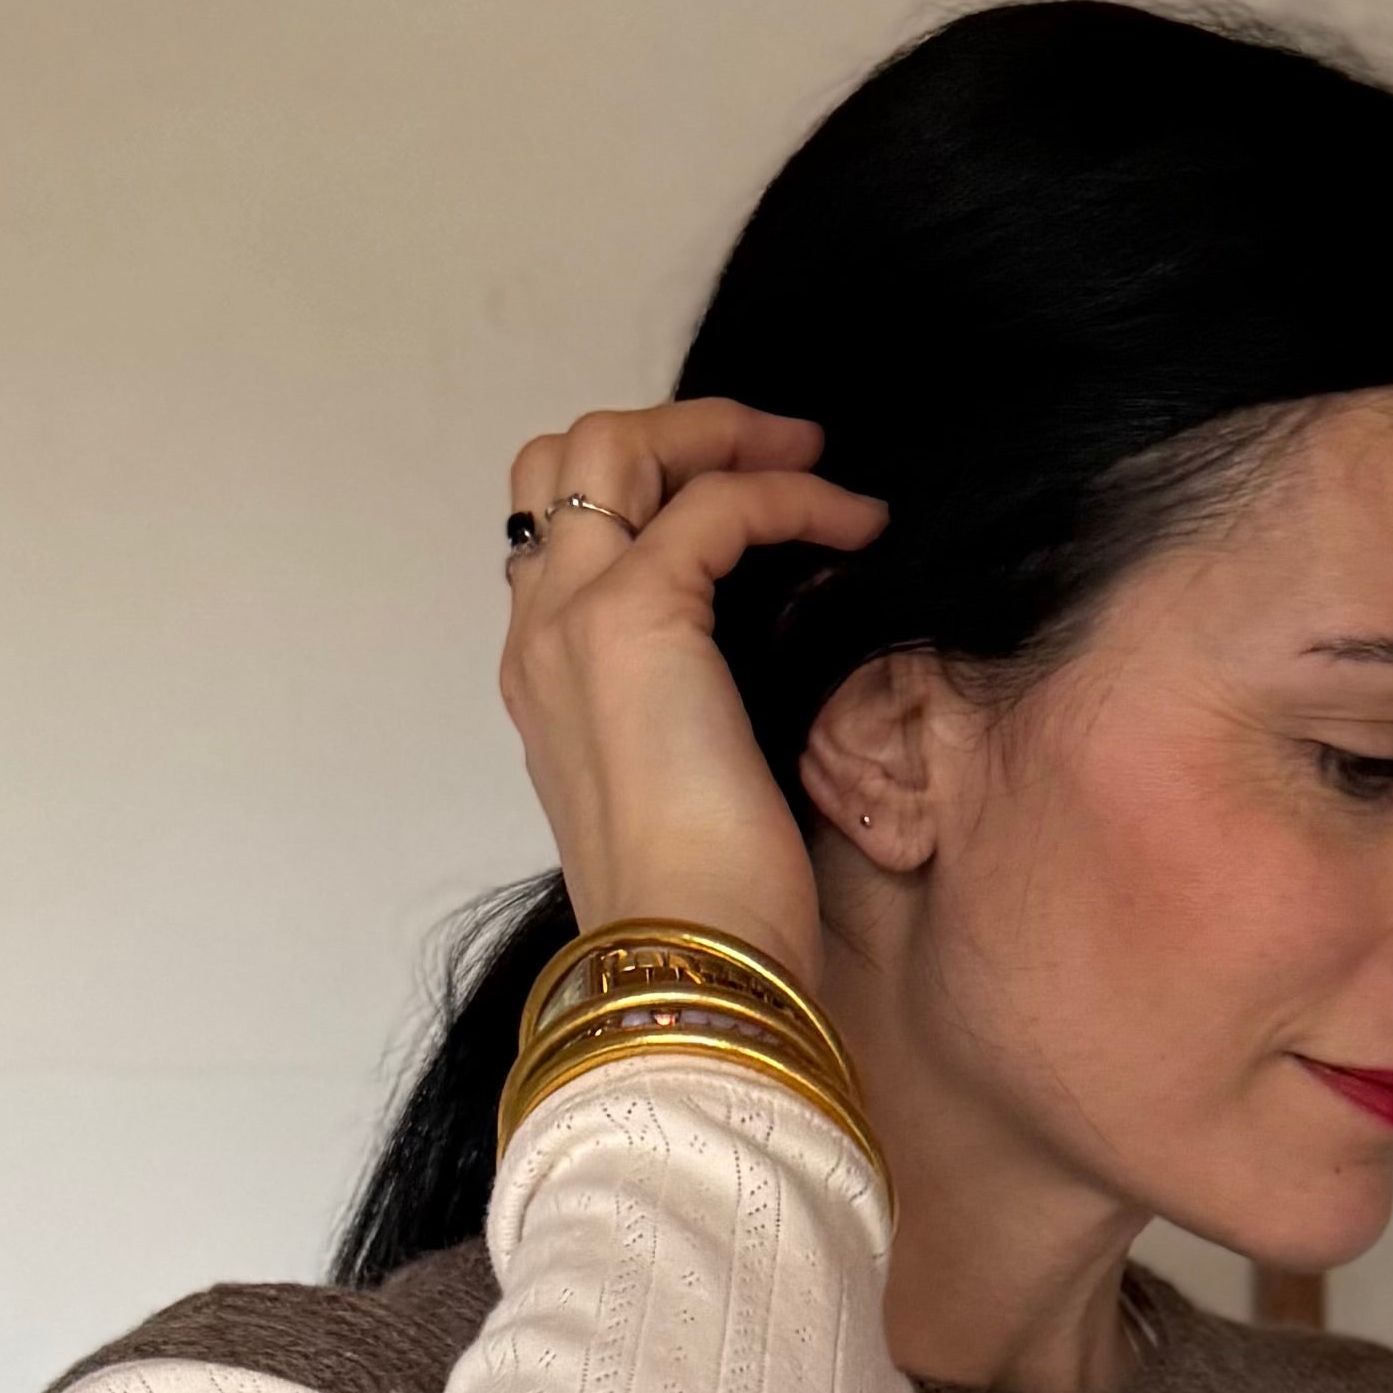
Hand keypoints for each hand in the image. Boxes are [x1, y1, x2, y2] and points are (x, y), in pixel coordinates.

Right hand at [499, 398, 887, 982]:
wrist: (685, 960)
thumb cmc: (703, 910)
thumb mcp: (686, 781)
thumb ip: (690, 700)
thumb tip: (765, 640)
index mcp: (542, 680)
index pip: (561, 534)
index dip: (647, 492)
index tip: (744, 504)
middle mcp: (539, 635)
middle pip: (565, 460)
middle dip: (674, 432)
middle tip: (779, 451)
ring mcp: (574, 619)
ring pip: (612, 446)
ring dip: (719, 432)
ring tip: (813, 458)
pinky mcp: (636, 616)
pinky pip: (714, 503)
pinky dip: (789, 495)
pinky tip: (854, 526)